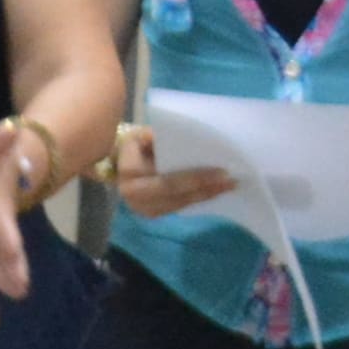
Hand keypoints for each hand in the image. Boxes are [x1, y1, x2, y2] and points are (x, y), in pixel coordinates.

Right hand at [104, 123, 237, 223]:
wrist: (117, 164)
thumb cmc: (134, 146)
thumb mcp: (140, 135)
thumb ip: (157, 137)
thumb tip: (179, 137)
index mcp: (131, 174)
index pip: (168, 180)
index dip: (195, 178)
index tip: (220, 171)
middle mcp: (134, 197)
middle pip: (177, 195)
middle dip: (206, 189)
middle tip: (231, 181)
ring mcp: (144, 208)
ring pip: (180, 203)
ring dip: (206, 195)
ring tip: (229, 186)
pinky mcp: (153, 213)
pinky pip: (180, 206)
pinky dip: (199, 198)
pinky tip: (216, 191)